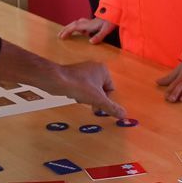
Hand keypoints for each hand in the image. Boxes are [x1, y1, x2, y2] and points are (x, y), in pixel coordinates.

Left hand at [0, 41, 125, 118]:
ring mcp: (83, 70)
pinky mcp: (74, 74)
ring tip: (79, 98)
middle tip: (90, 105)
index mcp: (103, 70)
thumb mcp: (97, 99)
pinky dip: (79, 92)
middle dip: (95, 98)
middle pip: (101, 89)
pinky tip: (73, 94)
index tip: (98, 106)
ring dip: (86, 96)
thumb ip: (111, 108)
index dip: (105, 99)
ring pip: (91, 89)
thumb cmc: (79, 86)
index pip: (111, 89)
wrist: (56, 80)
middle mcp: (94, 67)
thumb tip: (125, 115)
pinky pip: (81, 86)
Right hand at [59, 15, 115, 43]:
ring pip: (76, 24)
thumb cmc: (110, 22)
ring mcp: (89, 22)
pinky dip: (77, 27)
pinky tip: (80, 32)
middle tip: (59, 35)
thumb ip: (98, 36)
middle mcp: (87, 23)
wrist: (115, 14)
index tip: (61, 37)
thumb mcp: (106, 30)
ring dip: (70, 27)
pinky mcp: (92, 23)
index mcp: (88, 25)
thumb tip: (90, 42)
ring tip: (65, 32)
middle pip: (73, 25)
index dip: (67, 32)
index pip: (74, 27)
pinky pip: (81, 25)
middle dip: (65, 29)